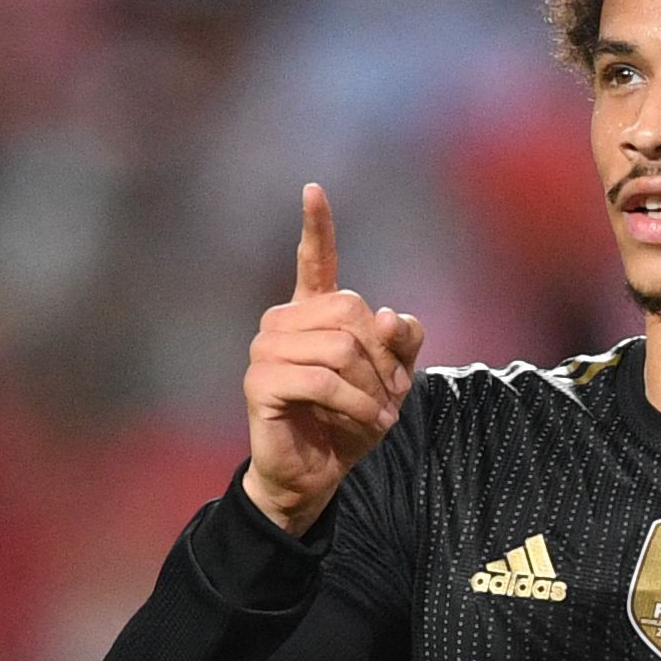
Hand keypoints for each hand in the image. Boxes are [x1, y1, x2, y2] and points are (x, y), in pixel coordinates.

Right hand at [242, 183, 422, 535]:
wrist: (320, 471)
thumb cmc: (353, 420)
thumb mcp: (392, 380)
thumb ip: (400, 342)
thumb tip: (387, 314)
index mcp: (313, 314)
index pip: (313, 261)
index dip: (316, 227)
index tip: (314, 189)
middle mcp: (282, 323)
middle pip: (349, 311)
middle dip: (383, 357)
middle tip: (391, 393)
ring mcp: (266, 349)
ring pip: (340, 348)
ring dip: (373, 388)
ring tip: (376, 414)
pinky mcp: (260, 382)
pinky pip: (324, 381)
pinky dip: (357, 405)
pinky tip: (366, 422)